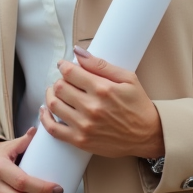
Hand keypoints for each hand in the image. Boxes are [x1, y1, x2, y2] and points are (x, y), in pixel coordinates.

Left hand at [39, 46, 164, 159]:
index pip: (70, 72)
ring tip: (55, 92)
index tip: (63, 65)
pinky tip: (46, 111)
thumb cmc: (138, 105)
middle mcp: (92, 107)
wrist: (147, 135)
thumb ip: (101, 65)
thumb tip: (78, 52)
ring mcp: (84, 125)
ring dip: (50, 95)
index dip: (63, 66)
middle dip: (59, 80)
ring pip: (54, 105)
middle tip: (64, 80)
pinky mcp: (81, 141)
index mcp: (103, 89)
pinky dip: (45, 118)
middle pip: (60, 87)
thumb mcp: (127, 78)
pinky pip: (54, 130)